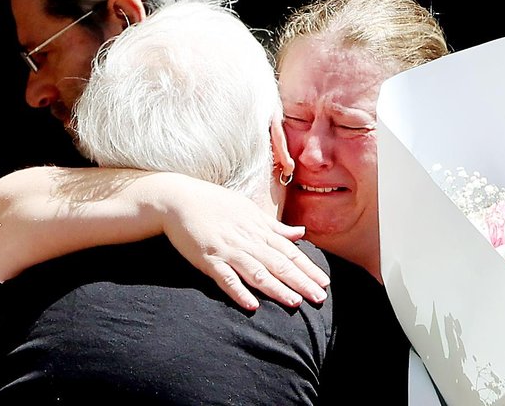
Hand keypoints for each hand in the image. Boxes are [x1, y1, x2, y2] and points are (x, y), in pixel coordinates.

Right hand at [160, 179, 329, 309]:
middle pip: (279, 263)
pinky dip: (239, 291)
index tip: (324, 282)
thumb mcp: (250, 210)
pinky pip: (226, 278)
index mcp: (259, 229)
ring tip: (295, 303)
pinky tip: (252, 305)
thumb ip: (275, 226)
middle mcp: (248, 240)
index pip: (289, 251)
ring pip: (257, 271)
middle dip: (301, 281)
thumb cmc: (216, 204)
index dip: (307, 267)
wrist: (179, 198)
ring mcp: (228, 249)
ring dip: (277, 288)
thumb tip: (300, 233)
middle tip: (320, 298)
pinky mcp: (208, 258)